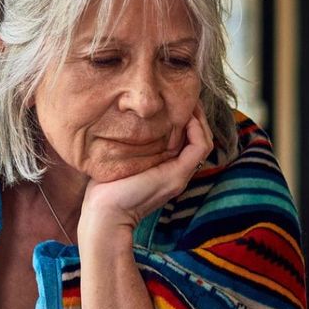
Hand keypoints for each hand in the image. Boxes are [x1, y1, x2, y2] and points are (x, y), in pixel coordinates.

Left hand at [79, 106, 212, 236]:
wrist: (104, 212)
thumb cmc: (105, 187)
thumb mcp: (120, 158)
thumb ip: (129, 144)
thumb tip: (119, 120)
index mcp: (165, 168)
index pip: (186, 140)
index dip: (185, 118)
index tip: (174, 100)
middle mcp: (177, 171)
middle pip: (199, 138)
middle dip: (195, 114)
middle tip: (185, 95)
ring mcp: (180, 174)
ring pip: (204, 140)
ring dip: (199, 118)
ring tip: (188, 102)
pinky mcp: (178, 174)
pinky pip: (200, 146)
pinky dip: (196, 128)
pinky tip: (184, 115)